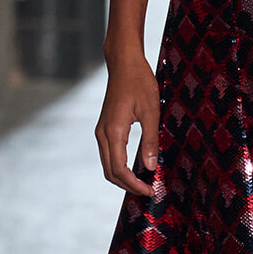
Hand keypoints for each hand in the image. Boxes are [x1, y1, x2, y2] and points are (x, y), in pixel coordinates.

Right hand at [95, 53, 159, 194]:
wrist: (124, 63)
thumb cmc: (139, 82)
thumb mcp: (151, 111)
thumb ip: (150, 141)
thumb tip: (150, 167)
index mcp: (113, 131)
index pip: (120, 169)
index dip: (134, 184)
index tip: (150, 190)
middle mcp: (103, 134)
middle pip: (110, 172)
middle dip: (128, 185)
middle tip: (149, 190)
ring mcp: (101, 131)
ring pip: (108, 164)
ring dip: (124, 177)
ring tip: (144, 182)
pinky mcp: (104, 128)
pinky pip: (109, 154)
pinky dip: (120, 166)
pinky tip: (136, 167)